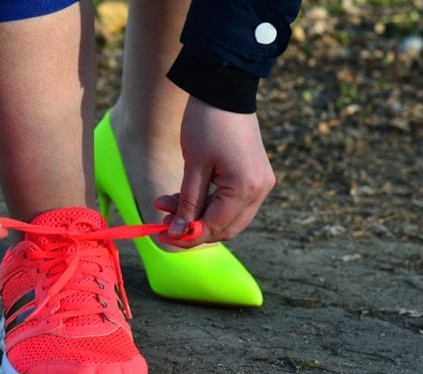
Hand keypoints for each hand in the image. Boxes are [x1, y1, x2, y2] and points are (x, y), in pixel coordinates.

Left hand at [155, 97, 274, 247]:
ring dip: (197, 214)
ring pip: (226, 216)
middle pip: (225, 227)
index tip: (161, 235)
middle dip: (193, 228)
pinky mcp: (254, 176)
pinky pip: (230, 201)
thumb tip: (179, 233)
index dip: (187, 235)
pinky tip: (181, 195)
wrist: (224, 90)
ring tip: (164, 203)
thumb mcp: (194, 167)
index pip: (215, 226)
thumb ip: (188, 203)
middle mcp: (259, 190)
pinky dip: (207, 203)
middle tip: (163, 223)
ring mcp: (260, 183)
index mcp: (245, 188)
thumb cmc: (207, 124)